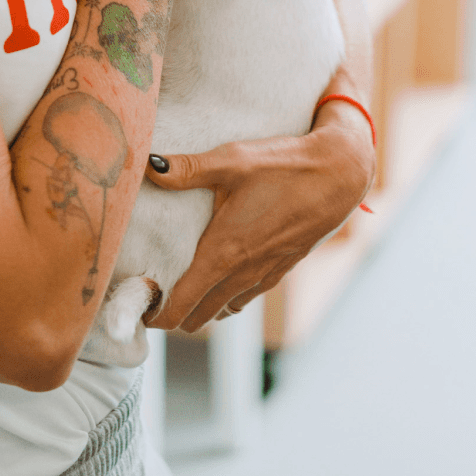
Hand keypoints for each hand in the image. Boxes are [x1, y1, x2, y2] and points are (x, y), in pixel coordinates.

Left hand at [142, 111, 375, 332]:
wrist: (338, 175)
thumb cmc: (284, 166)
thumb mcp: (232, 160)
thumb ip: (188, 168)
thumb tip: (148, 166)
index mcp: (224, 252)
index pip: (183, 303)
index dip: (158, 314)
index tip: (137, 307)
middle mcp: (243, 272)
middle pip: (200, 315)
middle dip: (173, 315)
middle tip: (149, 299)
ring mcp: (264, 274)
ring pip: (224, 309)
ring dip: (200, 309)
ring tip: (177, 293)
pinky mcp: (281, 268)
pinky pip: (245, 297)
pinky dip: (225, 300)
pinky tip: (218, 283)